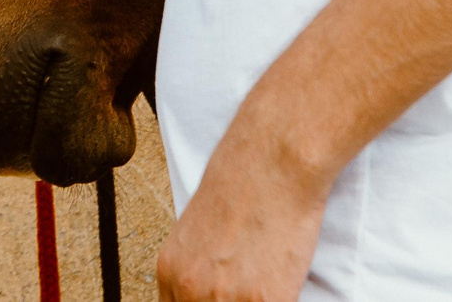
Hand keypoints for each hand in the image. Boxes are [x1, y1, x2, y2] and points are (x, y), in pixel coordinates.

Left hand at [154, 141, 327, 301]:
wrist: (272, 164)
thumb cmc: (240, 188)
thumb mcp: (196, 233)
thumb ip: (196, 271)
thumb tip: (205, 294)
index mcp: (170, 271)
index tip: (219, 297)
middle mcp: (190, 288)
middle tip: (242, 292)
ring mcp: (226, 298)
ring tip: (261, 285)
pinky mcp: (265, 301)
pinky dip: (279, 301)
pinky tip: (281, 289)